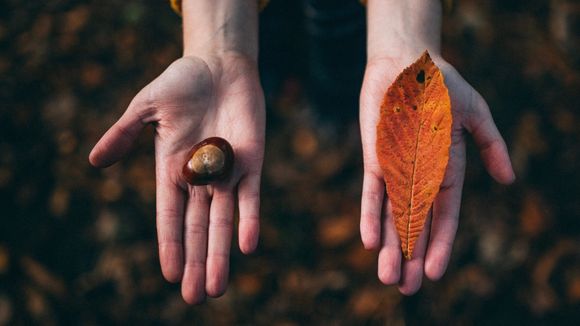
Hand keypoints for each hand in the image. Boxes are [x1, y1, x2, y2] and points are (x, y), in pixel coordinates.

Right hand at [89, 54, 264, 303]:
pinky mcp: (252, 162)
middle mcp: (200, 178)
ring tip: (216, 287)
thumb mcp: (146, 108)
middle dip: (196, 261)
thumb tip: (93, 161)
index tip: (169, 275)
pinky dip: (249, 220)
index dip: (170, 245)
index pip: (170, 216)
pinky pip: (251, 196)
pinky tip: (246, 247)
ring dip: (220, 254)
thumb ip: (124, 134)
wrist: (219, 65)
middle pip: (198, 228)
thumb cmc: (181, 83)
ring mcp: (227, 173)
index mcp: (172, 170)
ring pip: (223, 221)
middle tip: (194, 297)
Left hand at [359, 55, 514, 294]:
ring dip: (390, 246)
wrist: (406, 62)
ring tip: (388, 278)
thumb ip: (492, 146)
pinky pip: (372, 192)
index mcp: (446, 170)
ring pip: (392, 216)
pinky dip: (370, 215)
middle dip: (412, 256)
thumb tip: (509, 179)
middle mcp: (418, 176)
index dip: (441, 244)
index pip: (444, 215)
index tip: (435, 273)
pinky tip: (370, 241)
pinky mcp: (374, 159)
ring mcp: (395, 169)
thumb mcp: (476, 115)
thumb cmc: (442, 86)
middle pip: (415, 224)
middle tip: (406, 289)